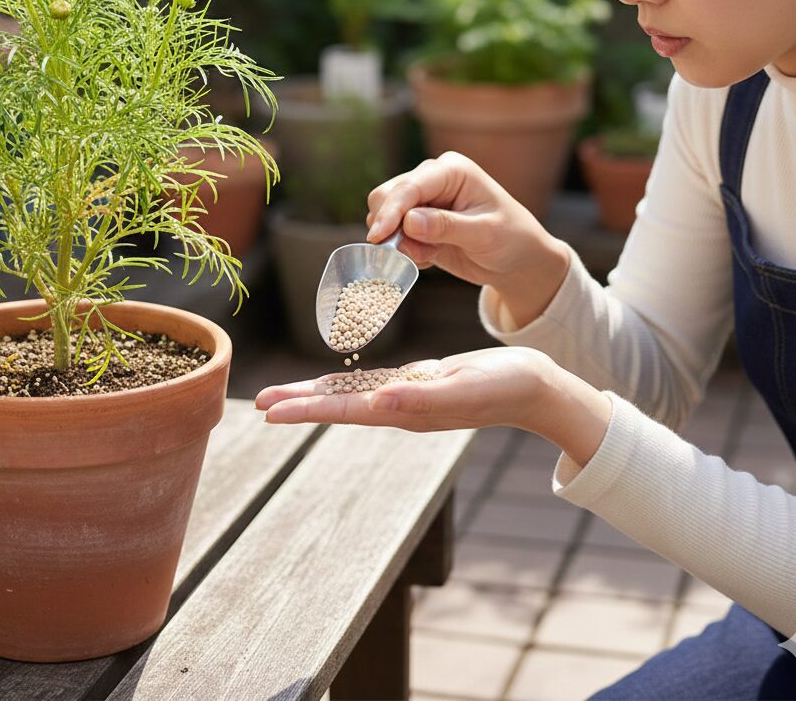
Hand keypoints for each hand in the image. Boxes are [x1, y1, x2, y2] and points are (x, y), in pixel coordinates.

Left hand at [255, 347, 555, 433]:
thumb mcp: (465, 388)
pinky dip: (347, 384)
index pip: (344, 410)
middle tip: (259, 403)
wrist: (536, 387)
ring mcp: (410, 398)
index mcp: (407, 411)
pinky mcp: (421, 384)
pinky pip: (373, 385)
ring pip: (352, 396)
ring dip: (316, 395)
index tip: (269, 411)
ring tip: (284, 395)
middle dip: (299, 404)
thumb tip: (376, 405)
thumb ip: (422, 398)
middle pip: (339, 405)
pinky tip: (335, 383)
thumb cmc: (506, 386)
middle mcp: (402, 408)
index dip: (305, 409)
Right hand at [365, 152, 569, 326]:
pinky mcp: (417, 223)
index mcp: (451, 170)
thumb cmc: (512, 239)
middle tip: (409, 253)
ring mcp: (422, 201)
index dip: (391, 211)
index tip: (378, 237)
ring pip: (383, 216)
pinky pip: (393, 236)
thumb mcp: (484, 234)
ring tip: (429, 256)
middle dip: (389, 226)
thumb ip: (446, 227)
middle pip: (386, 196)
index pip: (409, 186)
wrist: (518, 261)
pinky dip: (404, 251)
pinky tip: (430, 258)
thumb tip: (409, 221)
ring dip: (398, 241)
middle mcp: (432, 179)